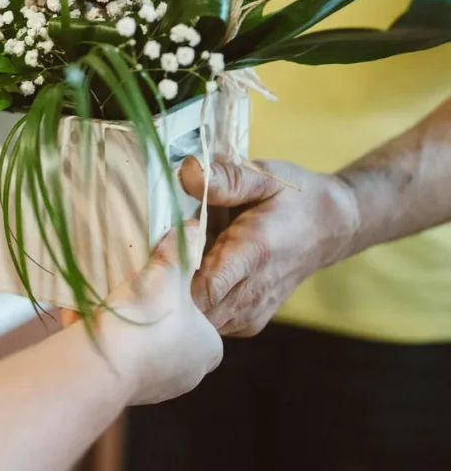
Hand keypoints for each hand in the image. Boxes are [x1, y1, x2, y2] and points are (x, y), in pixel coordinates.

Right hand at [101, 223, 222, 404]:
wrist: (107, 361)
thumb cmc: (150, 316)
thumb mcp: (169, 272)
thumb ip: (181, 250)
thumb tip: (193, 226)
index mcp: (208, 348)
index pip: (203, 323)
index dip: (184, 302)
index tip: (164, 286)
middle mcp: (187, 374)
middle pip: (170, 336)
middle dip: (152, 316)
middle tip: (135, 290)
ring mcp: (156, 387)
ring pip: (141, 349)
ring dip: (126, 328)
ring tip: (107, 301)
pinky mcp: (124, 390)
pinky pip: (116, 357)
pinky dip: (104, 340)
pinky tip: (87, 318)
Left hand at [178, 156, 357, 336]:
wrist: (331, 228)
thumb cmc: (294, 198)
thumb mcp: (264, 177)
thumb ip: (227, 178)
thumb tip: (187, 171)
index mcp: (254, 253)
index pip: (205, 287)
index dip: (174, 271)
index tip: (165, 245)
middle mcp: (254, 291)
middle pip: (194, 310)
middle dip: (170, 286)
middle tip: (163, 253)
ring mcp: (252, 312)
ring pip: (199, 321)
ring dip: (181, 297)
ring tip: (180, 263)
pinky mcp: (249, 322)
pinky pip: (210, 324)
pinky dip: (195, 306)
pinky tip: (195, 277)